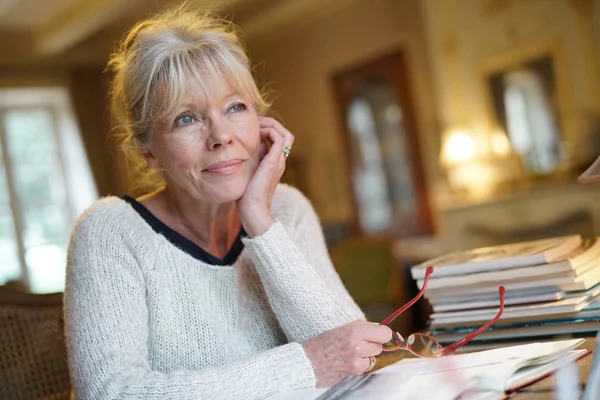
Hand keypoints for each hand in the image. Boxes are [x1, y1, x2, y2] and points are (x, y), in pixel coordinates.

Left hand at [237, 117, 293, 236]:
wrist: (253, 211)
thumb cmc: (246, 197)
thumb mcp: (246, 174)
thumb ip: (246, 163)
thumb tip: (239, 150)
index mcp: (273, 163)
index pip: (277, 139)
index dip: (266, 130)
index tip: (250, 128)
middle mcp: (279, 161)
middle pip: (283, 134)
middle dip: (268, 124)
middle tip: (253, 122)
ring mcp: (278, 161)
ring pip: (285, 134)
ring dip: (271, 125)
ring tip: (255, 125)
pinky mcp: (274, 162)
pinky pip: (280, 138)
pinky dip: (270, 131)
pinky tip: (254, 133)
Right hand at [302, 321, 392, 387]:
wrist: (308, 363)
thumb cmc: (322, 343)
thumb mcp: (341, 328)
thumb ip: (361, 327)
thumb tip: (379, 328)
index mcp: (354, 331)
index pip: (384, 333)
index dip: (382, 333)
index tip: (379, 333)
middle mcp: (358, 347)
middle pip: (380, 346)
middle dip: (372, 344)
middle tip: (360, 342)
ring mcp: (357, 362)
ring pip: (374, 357)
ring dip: (368, 355)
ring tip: (353, 352)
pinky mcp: (355, 372)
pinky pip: (367, 367)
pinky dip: (362, 364)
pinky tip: (349, 361)